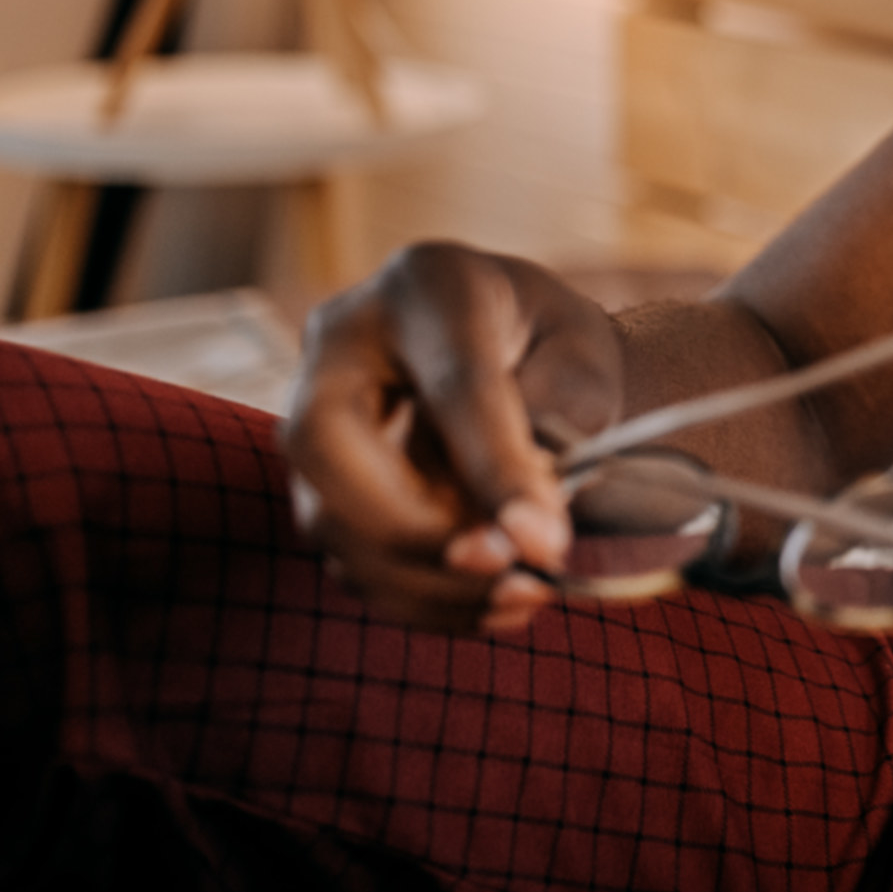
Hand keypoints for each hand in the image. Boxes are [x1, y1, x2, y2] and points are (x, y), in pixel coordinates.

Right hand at [284, 242, 620, 632]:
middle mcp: (343, 341)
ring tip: (519, 596)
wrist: (515, 343)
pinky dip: (416, 596)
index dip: (495, 470)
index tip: (545, 541)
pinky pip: (344, 553)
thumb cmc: (551, 342)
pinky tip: (491, 605)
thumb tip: (522, 523)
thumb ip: (557, 418)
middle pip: (326, 444)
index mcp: (428, 286)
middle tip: (505, 566)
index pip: (452, 384)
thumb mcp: (580, 356)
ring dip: (419, 579)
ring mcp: (312, 409)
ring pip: (325, 516)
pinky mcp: (318, 479)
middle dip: (412, 527)